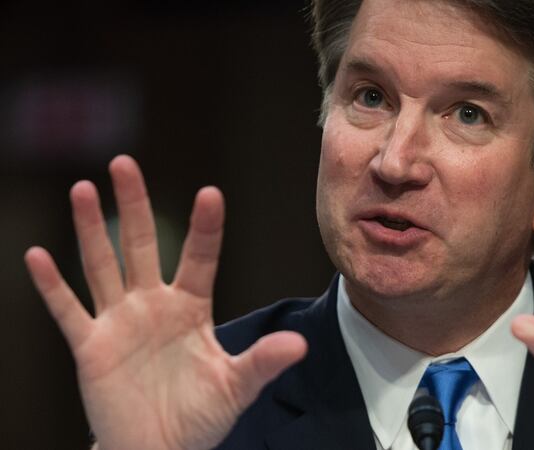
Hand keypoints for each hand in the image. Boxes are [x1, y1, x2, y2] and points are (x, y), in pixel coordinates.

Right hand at [25, 155, 306, 449]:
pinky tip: (38, 253)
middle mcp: (153, 305)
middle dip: (133, 205)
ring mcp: (120, 322)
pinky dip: (53, 285)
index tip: (210, 193)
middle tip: (124, 162)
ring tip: (83, 189)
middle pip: (140, 245)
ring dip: (90, 229)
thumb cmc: (200, 416)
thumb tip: (299, 346)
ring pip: (102, 266)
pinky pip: (68, 311)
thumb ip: (262, 363)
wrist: (160, 449)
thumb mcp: (236, 387)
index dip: (204, 227)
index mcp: (191, 308)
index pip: (199, 257)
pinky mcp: (91, 347)